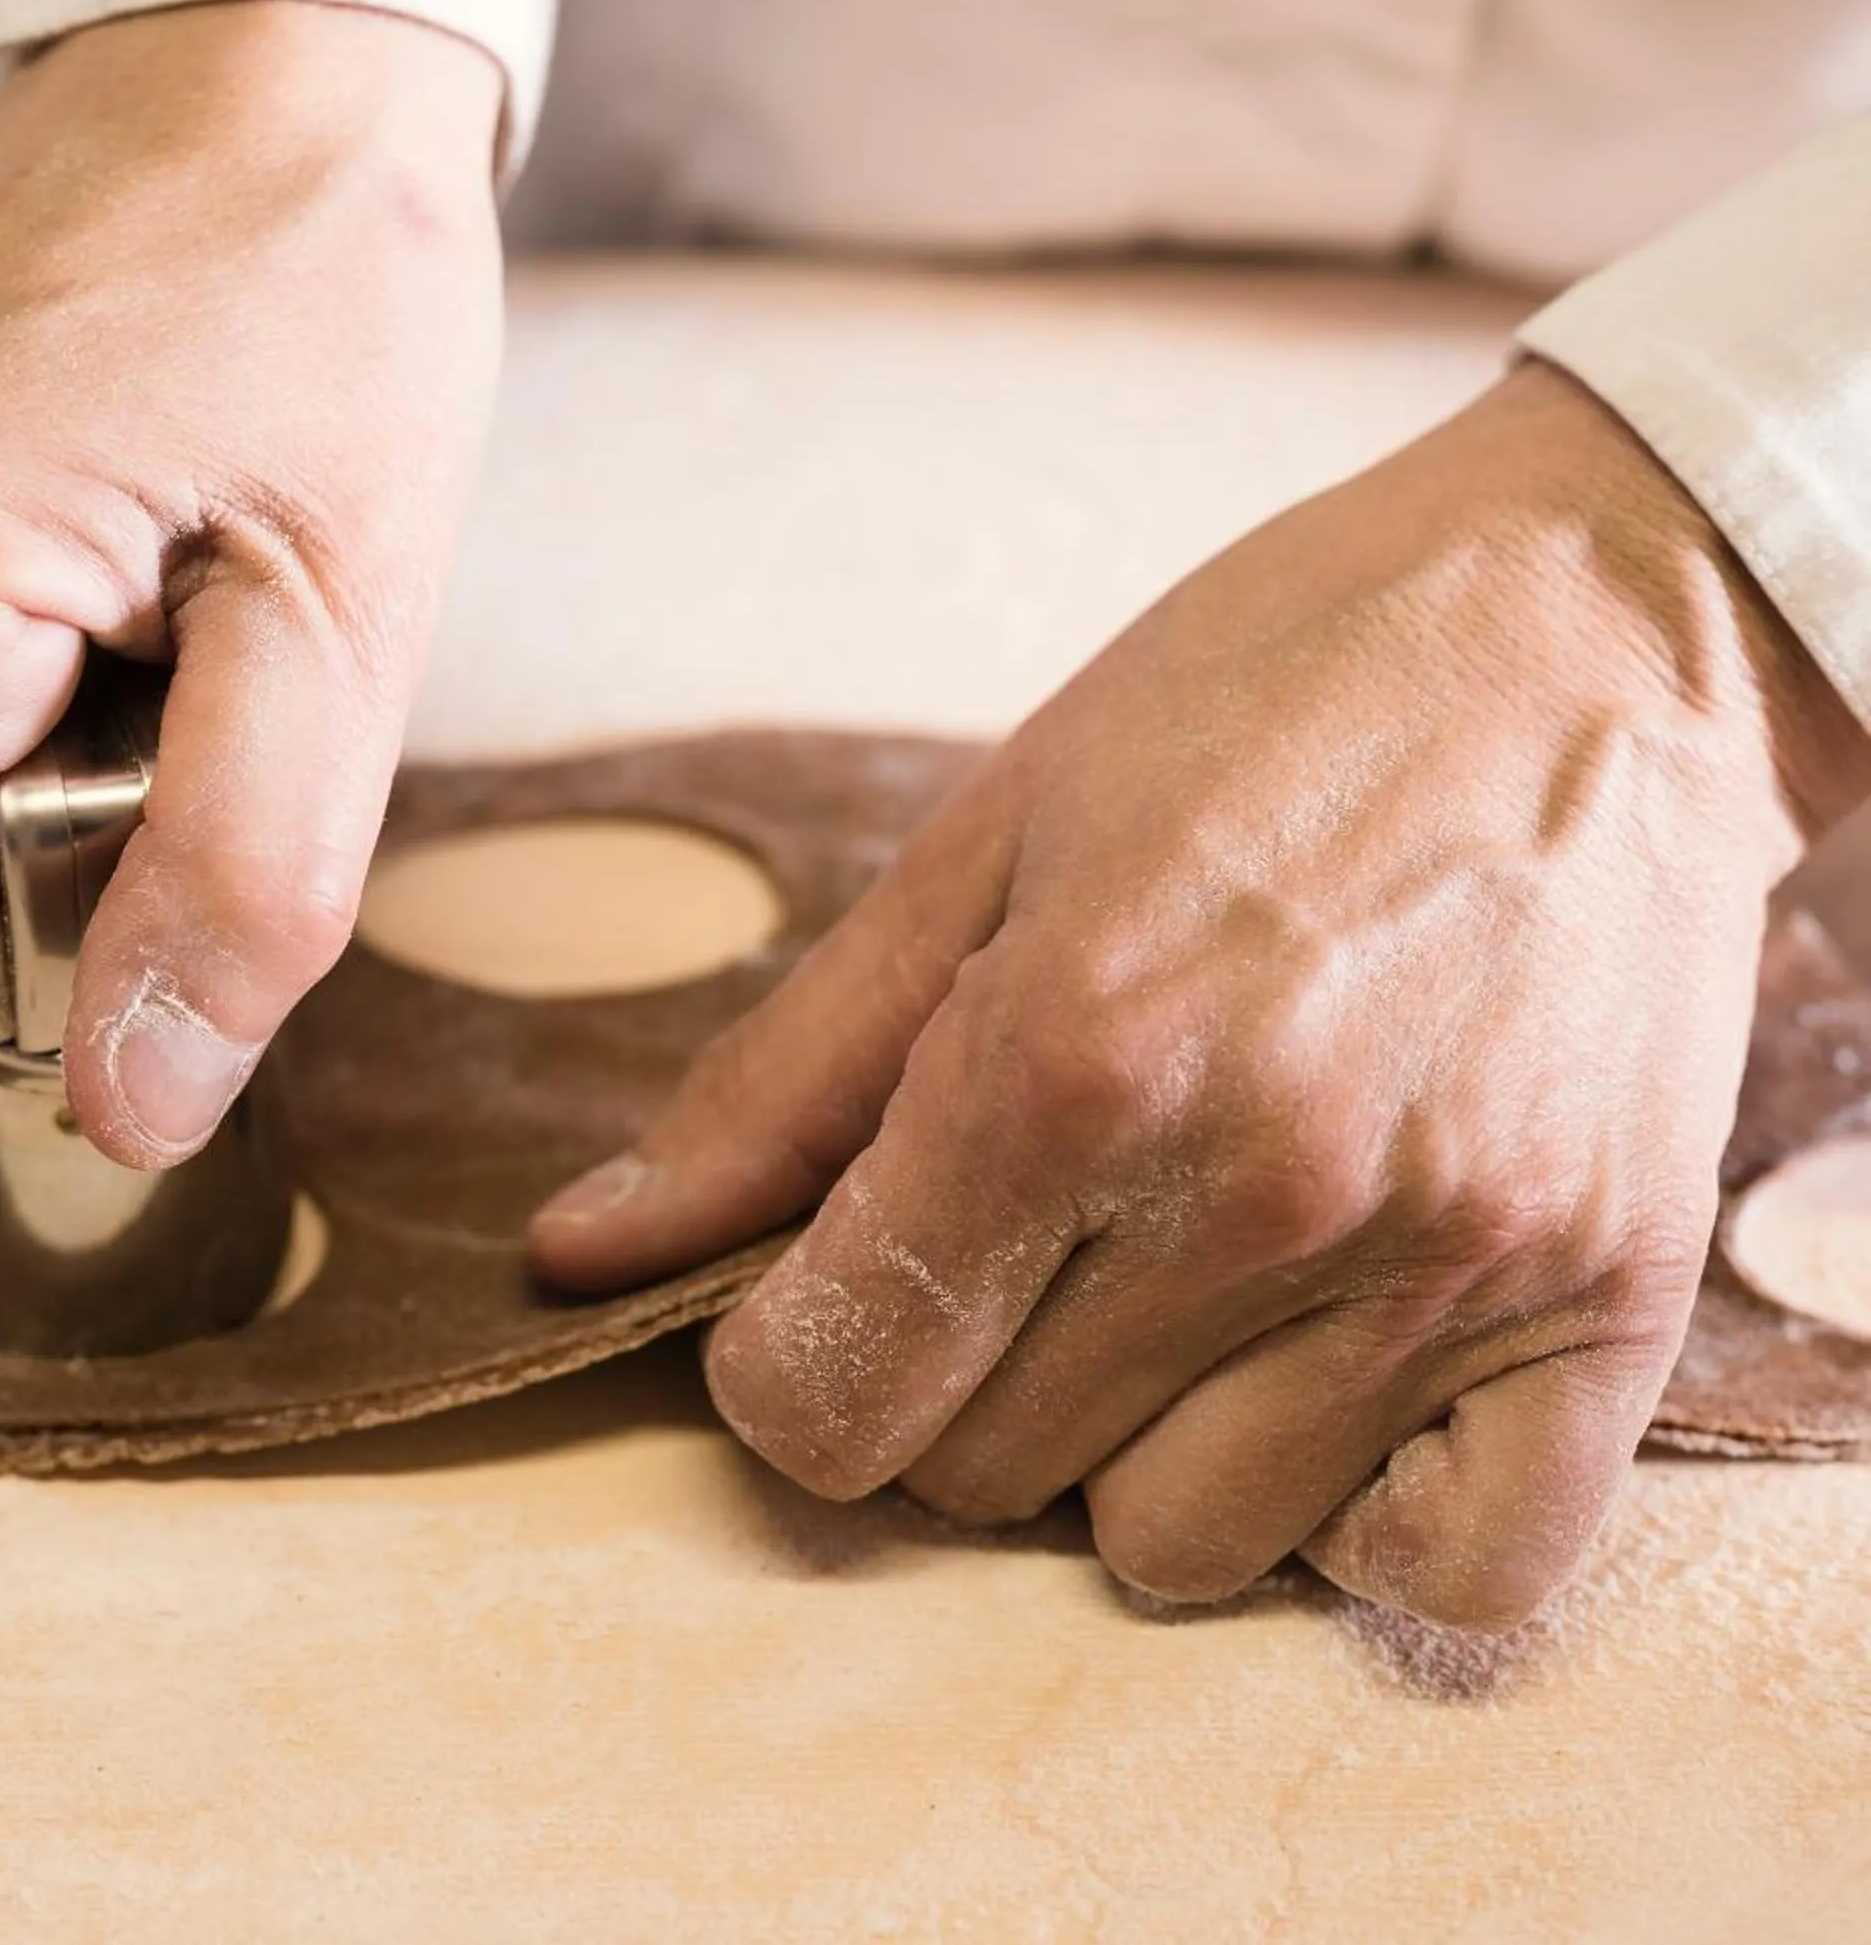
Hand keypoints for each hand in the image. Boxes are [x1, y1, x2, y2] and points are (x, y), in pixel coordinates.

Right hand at [0, 0, 502, 1163]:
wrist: (250, 81)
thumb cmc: (321, 309)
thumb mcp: (344, 628)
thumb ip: (238, 886)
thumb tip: (126, 1111)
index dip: (69, 951)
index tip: (184, 796)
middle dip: (54, 840)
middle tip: (190, 662)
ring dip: (28, 753)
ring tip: (146, 584)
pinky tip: (82, 545)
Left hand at [532, 362, 1870, 1628]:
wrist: (1602, 618)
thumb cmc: (1267, 698)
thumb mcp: (982, 844)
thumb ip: (777, 1082)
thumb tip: (578, 1256)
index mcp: (1064, 1060)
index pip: (819, 1397)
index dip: (783, 1361)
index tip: (838, 1283)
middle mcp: (1255, 1192)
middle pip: (977, 1478)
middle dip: (956, 1375)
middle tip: (1035, 1227)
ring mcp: (1447, 1264)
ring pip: (1179, 1548)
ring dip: (1138, 1453)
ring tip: (1188, 1280)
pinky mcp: (1611, 1305)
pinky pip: (1454, 1571)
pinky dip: (1366, 1519)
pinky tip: (1331, 1379)